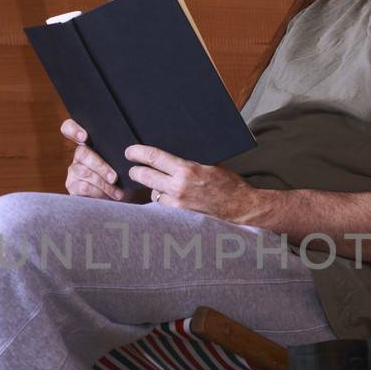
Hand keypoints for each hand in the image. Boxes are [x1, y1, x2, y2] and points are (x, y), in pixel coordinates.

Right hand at [61, 119, 123, 200]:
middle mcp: (79, 155)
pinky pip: (83, 187)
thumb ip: (119, 152)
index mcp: (90, 143)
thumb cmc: (123, 177)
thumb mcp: (122, 162)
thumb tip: (130, 149)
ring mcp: (73, 170)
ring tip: (117, 192)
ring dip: (103, 183)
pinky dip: (98, 192)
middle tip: (114, 177)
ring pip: (84, 172)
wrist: (122, 198)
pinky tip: (109, 197)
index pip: (70, 128)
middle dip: (100, 166)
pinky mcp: (72, 186)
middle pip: (82, 153)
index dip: (73, 129)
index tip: (84, 137)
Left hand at [125, 144, 252, 219]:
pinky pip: (162, 206)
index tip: (129, 151)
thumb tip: (168, 157)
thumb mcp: (209, 164)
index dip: (137, 153)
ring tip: (161, 185)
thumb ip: (188, 162)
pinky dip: (163, 201)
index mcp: (186, 170)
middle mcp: (178, 188)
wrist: (241, 208)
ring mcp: (177, 205)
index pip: (153, 157)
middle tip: (134, 169)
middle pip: (144, 176)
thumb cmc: (229, 185)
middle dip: (136, 171)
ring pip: (152, 192)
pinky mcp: (178, 218)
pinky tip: (171, 199)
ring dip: (153, 188)